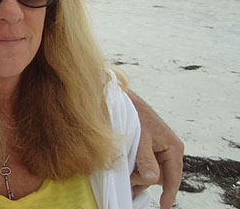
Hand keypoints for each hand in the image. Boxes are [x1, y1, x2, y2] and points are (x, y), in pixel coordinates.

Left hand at [127, 90, 183, 208]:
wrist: (125, 99)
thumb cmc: (134, 116)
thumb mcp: (140, 139)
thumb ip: (145, 160)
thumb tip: (151, 179)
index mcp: (173, 147)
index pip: (173, 177)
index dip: (169, 194)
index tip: (164, 207)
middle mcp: (171, 149)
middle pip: (161, 177)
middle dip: (145, 180)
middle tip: (129, 178)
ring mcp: (161, 149)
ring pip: (152, 172)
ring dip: (139, 175)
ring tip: (126, 171)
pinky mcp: (152, 147)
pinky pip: (147, 164)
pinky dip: (137, 168)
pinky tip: (128, 166)